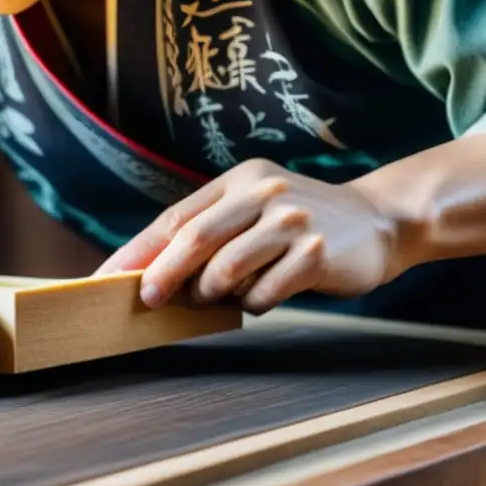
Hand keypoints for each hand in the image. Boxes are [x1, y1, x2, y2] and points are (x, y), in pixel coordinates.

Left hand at [95, 159, 399, 313]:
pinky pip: (264, 293)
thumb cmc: (301, 226)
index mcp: (240, 181)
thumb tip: (151, 275)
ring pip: (226, 269)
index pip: (176, 217)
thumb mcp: (254, 212)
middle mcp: (264, 194)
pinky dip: (252, 305)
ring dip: (210, 294)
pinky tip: (261, 298)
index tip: (107, 277)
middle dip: (164, 273)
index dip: (138, 250)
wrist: (378, 223)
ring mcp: (292, 222)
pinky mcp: (317, 253)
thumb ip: (212, 233)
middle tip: (147, 299)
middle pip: (195, 237)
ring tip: (213, 300)